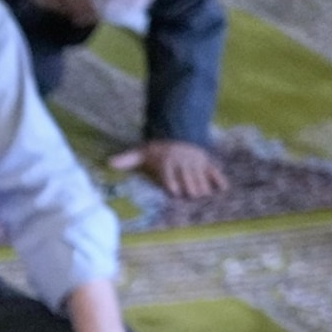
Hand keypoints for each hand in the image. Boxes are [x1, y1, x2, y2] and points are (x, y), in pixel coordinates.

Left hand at [111, 139, 228, 198]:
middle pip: (188, 180)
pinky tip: (223, 189)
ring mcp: (196, 163)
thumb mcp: (141, 153)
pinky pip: (215, 171)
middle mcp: (182, 163)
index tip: (175, 192)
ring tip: (202, 198)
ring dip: (202, 189)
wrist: (177, 133)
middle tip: (190, 197)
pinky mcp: (206, 163)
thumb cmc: (157, 151)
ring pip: (201, 179)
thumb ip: (127, 160)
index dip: (173, 183)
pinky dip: (219, 180)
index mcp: (167, 162)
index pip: (170, 175)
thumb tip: (108, 163)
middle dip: (189, 189)